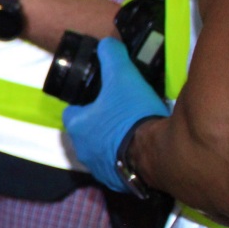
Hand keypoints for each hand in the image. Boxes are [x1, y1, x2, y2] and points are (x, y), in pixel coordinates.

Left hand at [63, 38, 168, 191]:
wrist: (155, 153)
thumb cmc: (132, 115)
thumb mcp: (122, 76)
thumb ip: (111, 56)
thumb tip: (107, 45)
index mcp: (78, 126)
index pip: (72, 112)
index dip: (84, 103)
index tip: (100, 97)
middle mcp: (84, 150)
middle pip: (88, 132)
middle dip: (101, 124)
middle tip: (121, 112)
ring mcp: (100, 169)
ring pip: (103, 151)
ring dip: (114, 143)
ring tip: (134, 130)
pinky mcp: (119, 182)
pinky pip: (119, 168)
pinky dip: (126, 159)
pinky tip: (142, 149)